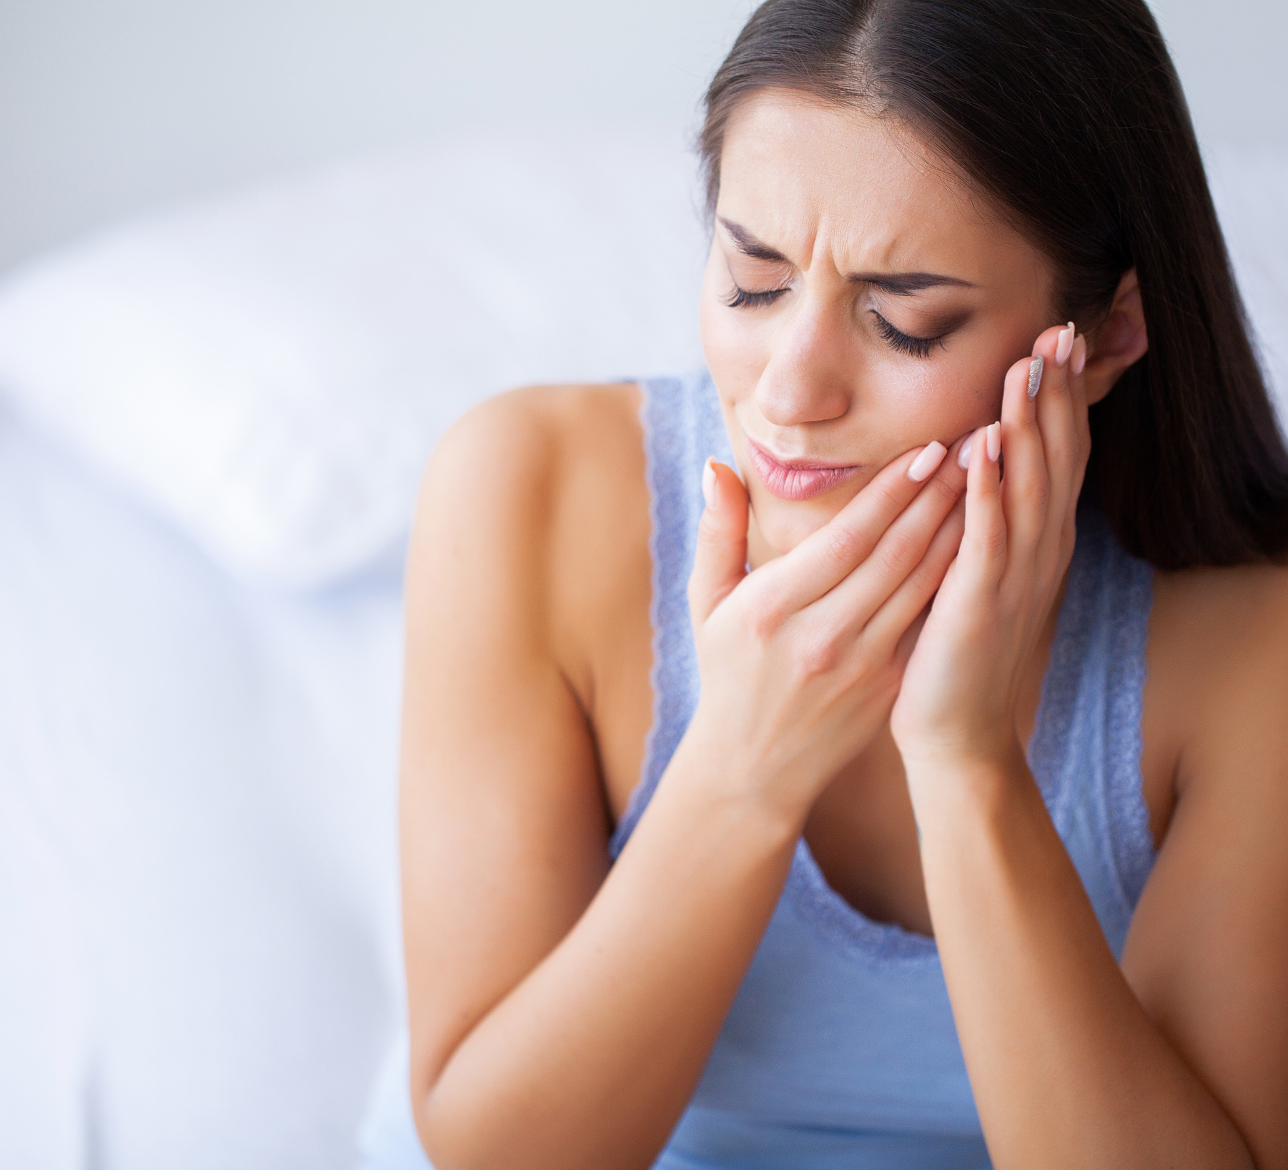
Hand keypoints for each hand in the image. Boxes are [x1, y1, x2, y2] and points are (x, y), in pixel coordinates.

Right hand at [683, 435, 968, 827]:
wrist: (755, 766)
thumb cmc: (728, 672)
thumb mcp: (705, 604)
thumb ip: (716, 533)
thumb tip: (716, 467)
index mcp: (772, 609)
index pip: (844, 539)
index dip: (891, 493)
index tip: (927, 448)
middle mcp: (820, 636)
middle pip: (893, 555)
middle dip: (939, 495)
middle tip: (975, 443)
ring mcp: (860, 665)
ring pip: (921, 584)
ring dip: (960, 528)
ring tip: (988, 479)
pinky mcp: (888, 684)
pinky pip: (928, 618)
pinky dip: (956, 576)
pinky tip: (979, 538)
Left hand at [890, 323, 1089, 776]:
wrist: (957, 731)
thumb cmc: (958, 649)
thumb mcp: (980, 572)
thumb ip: (985, 518)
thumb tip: (973, 455)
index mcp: (1036, 541)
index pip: (1056, 454)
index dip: (1060, 396)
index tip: (1055, 337)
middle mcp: (1038, 553)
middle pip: (1054, 457)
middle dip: (1055, 393)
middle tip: (1058, 328)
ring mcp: (1014, 579)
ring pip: (1027, 488)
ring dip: (1027, 425)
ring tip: (1026, 366)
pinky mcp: (980, 606)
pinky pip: (987, 539)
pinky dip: (988, 490)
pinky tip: (982, 444)